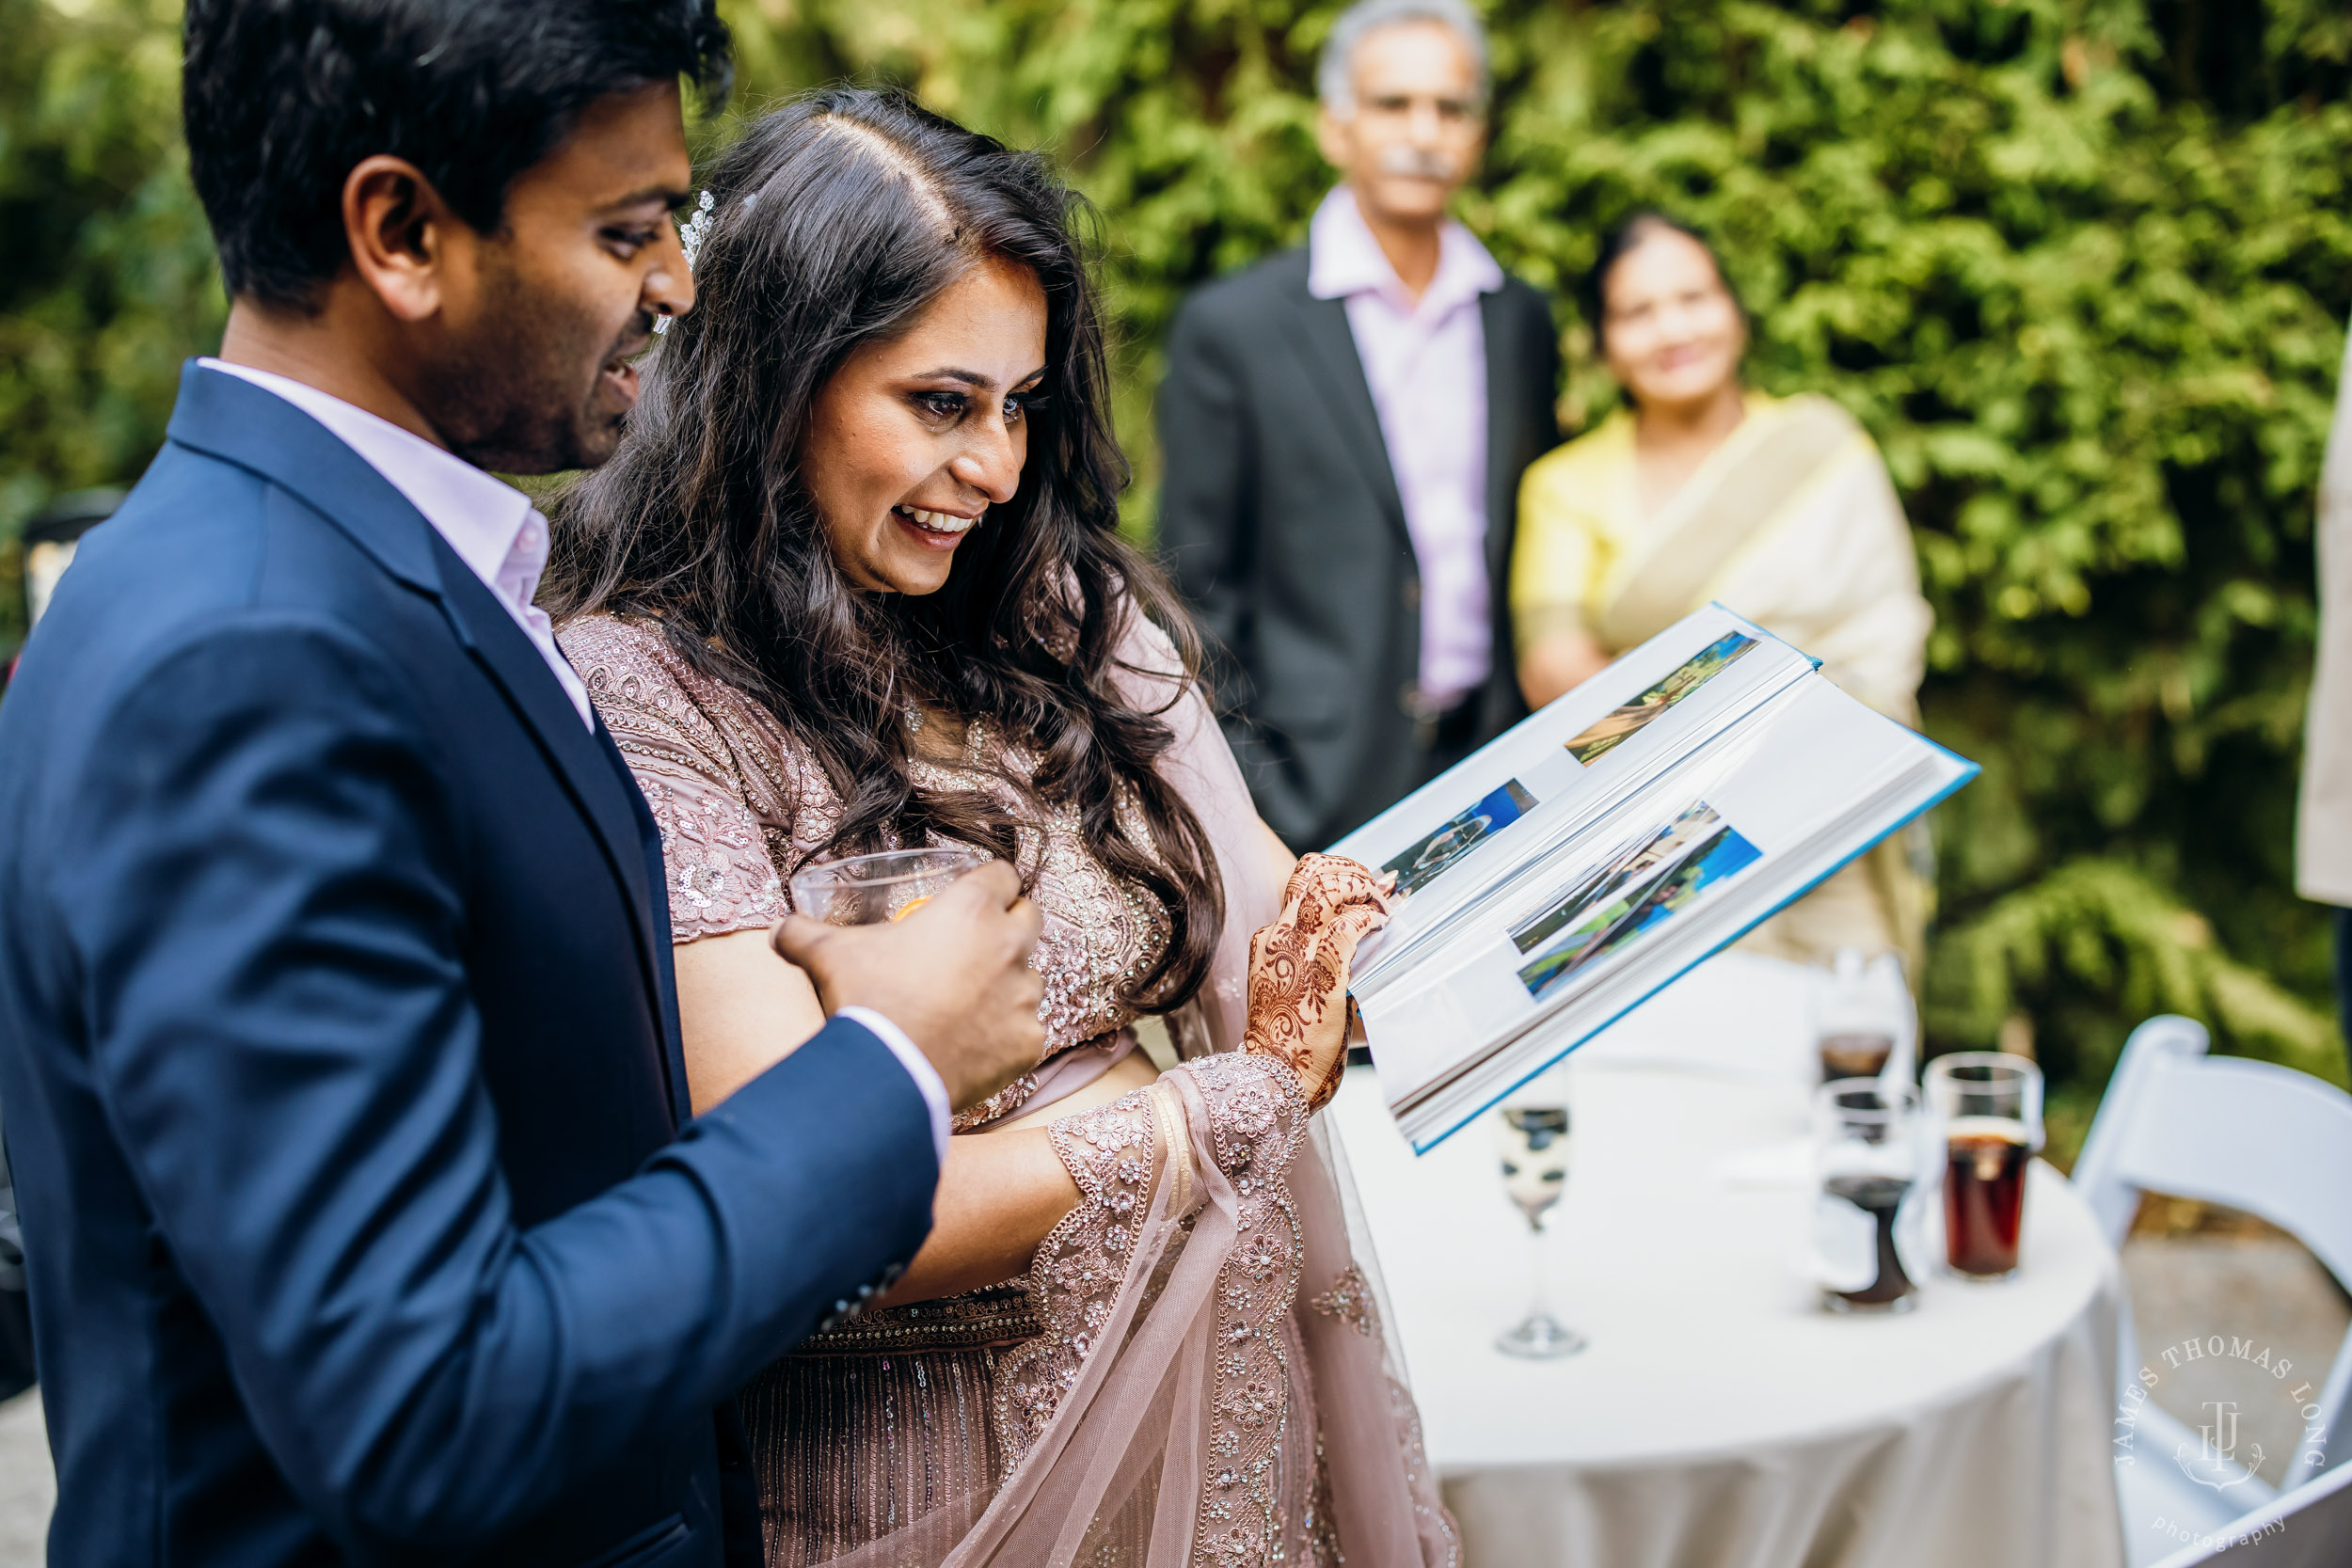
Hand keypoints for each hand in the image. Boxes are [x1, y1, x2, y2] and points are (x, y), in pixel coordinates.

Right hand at [772, 860, 1044, 1111]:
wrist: (887, 1073)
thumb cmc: (865, 1000)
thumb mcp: (827, 955)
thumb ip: (803, 933)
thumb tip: (778, 930)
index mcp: (971, 909)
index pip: (1003, 874)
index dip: (991, 883)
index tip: (976, 896)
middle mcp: (1009, 945)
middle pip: (1030, 917)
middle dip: (1011, 925)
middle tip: (978, 944)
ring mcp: (1025, 995)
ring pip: (1032, 977)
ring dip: (1009, 983)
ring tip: (971, 1001)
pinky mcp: (1030, 1041)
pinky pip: (1028, 1030)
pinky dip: (1007, 1035)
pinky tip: (975, 1045)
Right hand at [1240, 853, 1391, 1111]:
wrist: (1275, 1075)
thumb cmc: (1290, 1044)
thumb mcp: (1296, 993)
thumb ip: (1322, 967)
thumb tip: (1364, 949)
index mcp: (1270, 942)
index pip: (1298, 887)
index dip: (1333, 875)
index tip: (1360, 880)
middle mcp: (1279, 937)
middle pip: (1311, 875)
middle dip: (1350, 871)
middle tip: (1376, 885)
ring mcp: (1299, 949)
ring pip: (1329, 888)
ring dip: (1364, 888)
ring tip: (1384, 903)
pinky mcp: (1323, 967)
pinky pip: (1352, 923)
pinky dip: (1373, 917)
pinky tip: (1383, 924)